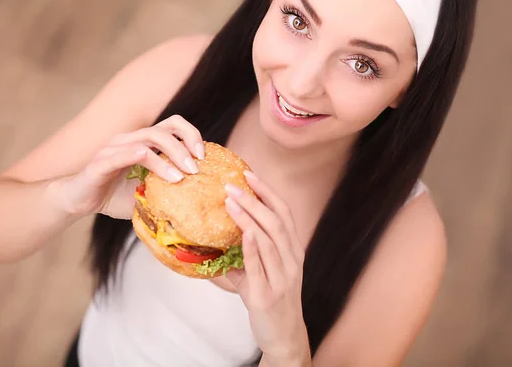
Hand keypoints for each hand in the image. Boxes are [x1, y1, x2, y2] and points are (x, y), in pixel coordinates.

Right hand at [57, 115, 204, 218]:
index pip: (172, 125)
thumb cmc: (114, 196)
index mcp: (142, 142)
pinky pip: (121, 154)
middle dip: (184, 145)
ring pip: (146, 141)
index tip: (204, 156)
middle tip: (196, 168)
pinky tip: (153, 166)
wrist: (78, 201)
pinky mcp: (100, 163)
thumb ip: (167, 191)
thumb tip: (197, 201)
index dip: (191, 135)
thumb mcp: (147, 193)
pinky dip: (138, 156)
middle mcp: (129, 139)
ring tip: (180, 176)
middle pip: (163, 129)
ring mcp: (114, 148)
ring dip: (167, 156)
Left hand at [224, 172, 310, 364]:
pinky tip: (243, 232)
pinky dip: (252, 247)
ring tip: (230, 201)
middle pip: (276, 221)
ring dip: (249, 217)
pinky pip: (260, 266)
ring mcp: (282, 278)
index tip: (250, 175)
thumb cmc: (272, 301)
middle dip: (255, 199)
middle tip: (233, 185)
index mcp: (293, 251)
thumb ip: (245, 254)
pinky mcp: (268, 295)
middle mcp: (292, 261)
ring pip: (269, 240)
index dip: (268, 193)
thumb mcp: (264, 273)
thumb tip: (218, 237)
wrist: (283, 336)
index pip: (284, 213)